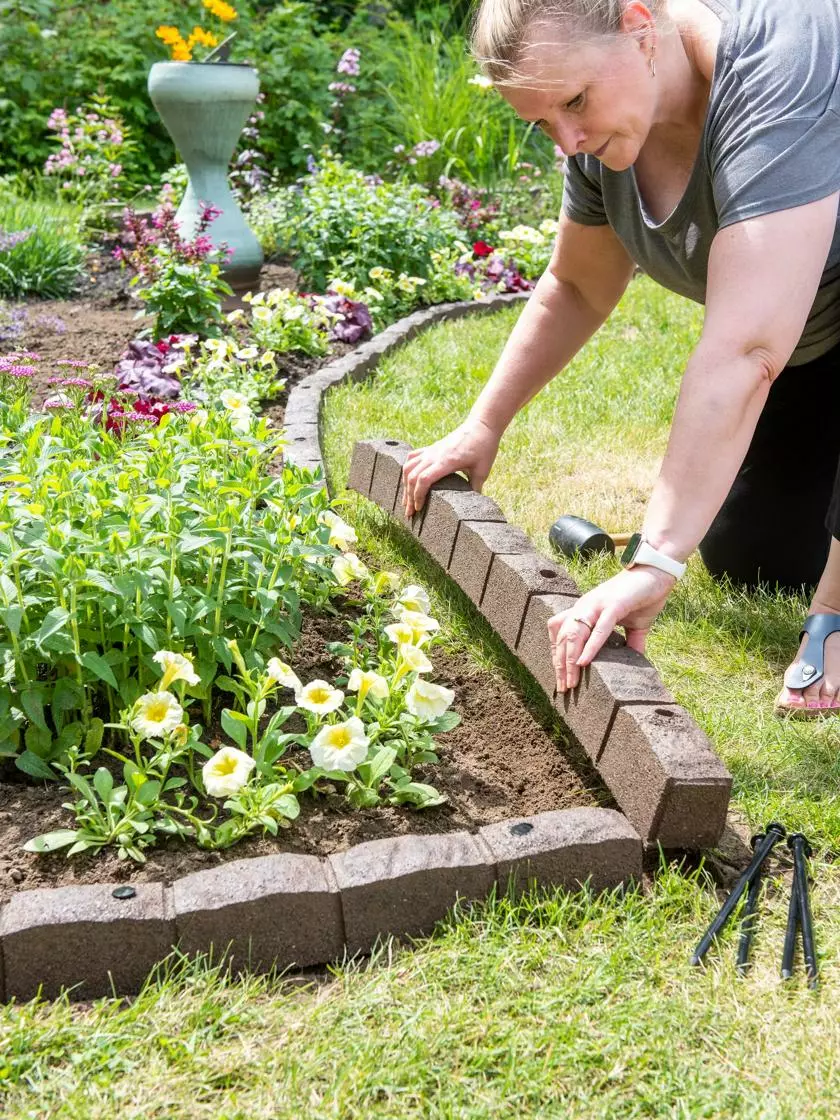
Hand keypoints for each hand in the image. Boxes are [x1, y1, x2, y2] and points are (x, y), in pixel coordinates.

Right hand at [401, 417, 500, 515]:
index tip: (419, 509)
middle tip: (410, 513)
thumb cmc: (484, 446)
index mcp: (447, 461)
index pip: (424, 479)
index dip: (418, 496)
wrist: (481, 425)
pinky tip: (408, 480)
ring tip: (406, 500)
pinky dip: (407, 470)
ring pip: (408, 467)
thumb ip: (475, 488)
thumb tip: (473, 505)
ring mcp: (431, 450)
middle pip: (412, 476)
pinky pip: (412, 458)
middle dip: (408, 497)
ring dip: (405, 484)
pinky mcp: (431, 447)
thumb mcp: (483, 470)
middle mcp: (434, 455)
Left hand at [548, 566, 676, 691]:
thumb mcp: (635, 626)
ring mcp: (597, 605)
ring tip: (570, 681)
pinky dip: (590, 646)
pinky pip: (598, 629)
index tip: (560, 679)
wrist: (657, 572)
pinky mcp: (613, 605)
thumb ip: (631, 643)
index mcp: (586, 610)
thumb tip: (636, 662)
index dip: (557, 656)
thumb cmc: (644, 596)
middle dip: (561, 665)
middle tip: (564, 688)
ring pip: (574, 634)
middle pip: (563, 637)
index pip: (561, 633)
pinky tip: (584, 663)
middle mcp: (585, 606)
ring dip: (570, 660)